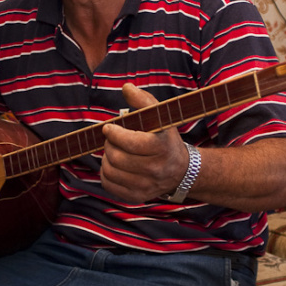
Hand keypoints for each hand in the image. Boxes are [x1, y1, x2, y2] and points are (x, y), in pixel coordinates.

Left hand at [100, 83, 189, 203]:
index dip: (114, 133)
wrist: (180, 170)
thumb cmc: (164, 138)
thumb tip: (126, 87)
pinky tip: (115, 165)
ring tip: (114, 151)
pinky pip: (108, 185)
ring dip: (106, 158)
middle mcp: (156, 169)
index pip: (130, 142)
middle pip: (117, 157)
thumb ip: (143, 99)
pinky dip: (106, 173)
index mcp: (162, 147)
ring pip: (110, 171)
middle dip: (109, 144)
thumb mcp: (159, 115)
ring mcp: (146, 186)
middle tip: (112, 139)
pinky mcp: (137, 197)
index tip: (109, 128)